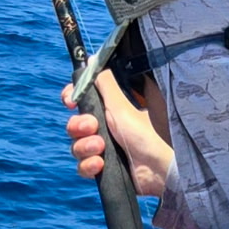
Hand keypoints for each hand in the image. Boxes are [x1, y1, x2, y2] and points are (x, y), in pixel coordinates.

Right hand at [63, 70, 174, 197]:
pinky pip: (82, 166)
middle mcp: (106, 126)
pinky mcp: (104, 168)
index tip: (70, 101)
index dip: (71, 98)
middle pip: (74, 123)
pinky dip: (88, 165)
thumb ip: (104, 82)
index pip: (81, 98)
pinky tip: (100, 164)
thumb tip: (92, 59)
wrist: (158, 169)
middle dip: (79, 126)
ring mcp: (104, 148)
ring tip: (100, 147)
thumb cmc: (147, 134)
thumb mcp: (122, 105)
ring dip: (84, 146)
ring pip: (76, 146)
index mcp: (110, 108)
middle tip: (92, 127)